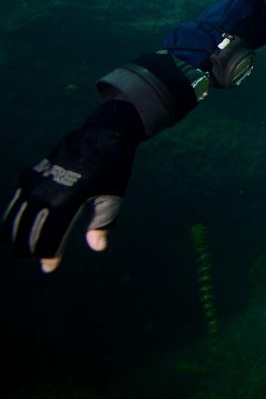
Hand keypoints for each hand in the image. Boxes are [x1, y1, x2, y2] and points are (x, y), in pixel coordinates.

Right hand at [4, 101, 142, 272]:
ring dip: (15, 236)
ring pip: (14, 219)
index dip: (47, 256)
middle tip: (34, 258)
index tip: (49, 268)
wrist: (101, 136)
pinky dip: (13, 218)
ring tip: (22, 248)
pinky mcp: (29, 175)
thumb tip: (97, 247)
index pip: (48, 239)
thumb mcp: (112, 200)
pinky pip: (15, 203)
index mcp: (66, 203)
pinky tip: (18, 227)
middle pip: (26, 232)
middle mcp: (44, 194)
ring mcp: (33, 184)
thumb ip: (102, 225)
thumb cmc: (112, 171)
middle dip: (28, 250)